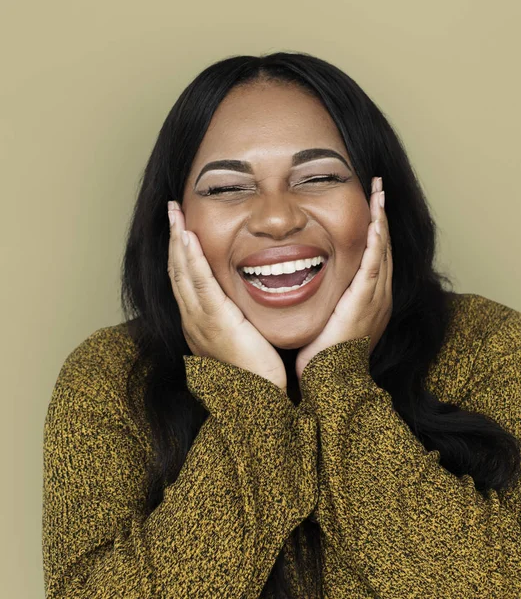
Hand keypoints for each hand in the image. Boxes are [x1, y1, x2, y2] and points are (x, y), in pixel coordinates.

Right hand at [167, 201, 287, 391]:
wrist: (260, 400)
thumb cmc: (257, 371)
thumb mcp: (244, 337)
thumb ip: (240, 316)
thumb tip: (247, 299)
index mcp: (200, 323)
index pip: (186, 280)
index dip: (180, 252)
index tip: (181, 227)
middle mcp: (194, 320)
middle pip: (177, 271)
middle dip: (173, 238)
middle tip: (172, 210)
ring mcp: (200, 322)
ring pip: (183, 273)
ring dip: (178, 240)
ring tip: (175, 213)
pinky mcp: (216, 323)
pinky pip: (200, 285)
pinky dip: (191, 260)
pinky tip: (187, 238)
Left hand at [295, 177, 392, 379]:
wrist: (331, 379)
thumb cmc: (323, 353)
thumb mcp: (327, 318)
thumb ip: (325, 297)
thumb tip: (304, 281)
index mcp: (368, 297)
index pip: (373, 253)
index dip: (373, 227)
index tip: (369, 203)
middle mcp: (377, 294)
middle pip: (382, 246)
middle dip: (381, 215)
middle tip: (379, 187)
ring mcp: (375, 297)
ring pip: (381, 250)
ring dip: (381, 219)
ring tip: (379, 192)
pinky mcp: (366, 301)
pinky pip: (374, 265)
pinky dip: (376, 242)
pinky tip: (375, 220)